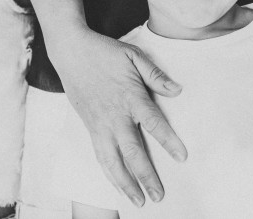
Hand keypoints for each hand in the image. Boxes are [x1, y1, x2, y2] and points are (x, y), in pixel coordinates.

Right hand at [49, 29, 186, 206]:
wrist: (71, 51)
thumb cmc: (105, 52)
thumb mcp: (133, 55)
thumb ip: (155, 75)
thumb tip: (177, 90)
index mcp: (130, 96)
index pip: (153, 122)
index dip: (168, 141)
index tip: (181, 157)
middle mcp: (115, 115)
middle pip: (132, 151)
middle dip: (146, 175)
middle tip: (159, 195)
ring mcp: (100, 124)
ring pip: (112, 160)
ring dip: (126, 183)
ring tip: (139, 200)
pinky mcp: (89, 127)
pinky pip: (100, 155)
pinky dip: (109, 173)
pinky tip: (118, 185)